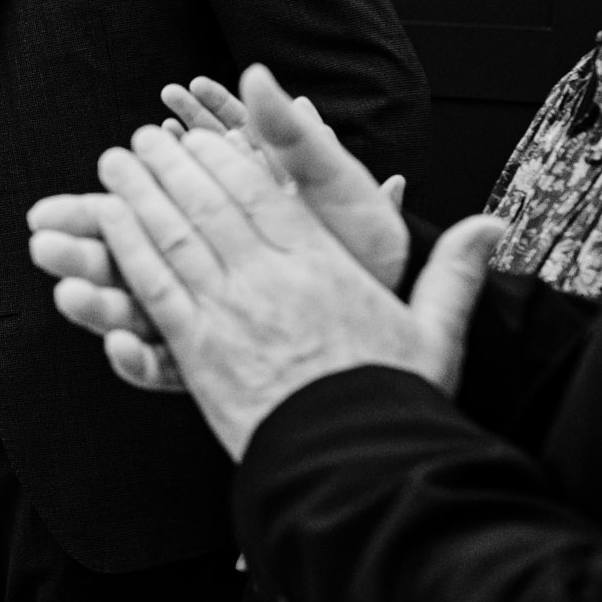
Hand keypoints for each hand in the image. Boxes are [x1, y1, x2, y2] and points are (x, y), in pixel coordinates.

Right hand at [27, 64, 412, 352]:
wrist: (397, 330)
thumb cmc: (368, 250)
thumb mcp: (333, 187)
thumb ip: (292, 139)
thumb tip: (257, 77)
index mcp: (226, 215)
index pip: (165, 186)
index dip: (121, 183)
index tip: (98, 161)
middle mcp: (206, 263)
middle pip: (133, 243)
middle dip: (86, 231)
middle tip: (41, 220)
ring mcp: (204, 313)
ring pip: (135, 302)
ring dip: (94, 295)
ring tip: (65, 289)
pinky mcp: (210, 363)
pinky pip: (164, 364)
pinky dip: (138, 360)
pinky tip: (120, 350)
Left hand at [85, 122, 503, 459]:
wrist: (356, 467)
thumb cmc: (396, 404)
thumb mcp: (436, 334)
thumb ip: (454, 273)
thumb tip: (496, 225)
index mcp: (323, 268)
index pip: (263, 195)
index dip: (224, 158)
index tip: (196, 135)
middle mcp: (270, 280)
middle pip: (209, 204)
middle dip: (171, 164)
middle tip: (141, 138)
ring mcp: (229, 313)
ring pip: (173, 235)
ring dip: (138, 194)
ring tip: (112, 163)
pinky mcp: (196, 351)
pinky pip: (154, 285)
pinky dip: (126, 246)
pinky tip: (106, 218)